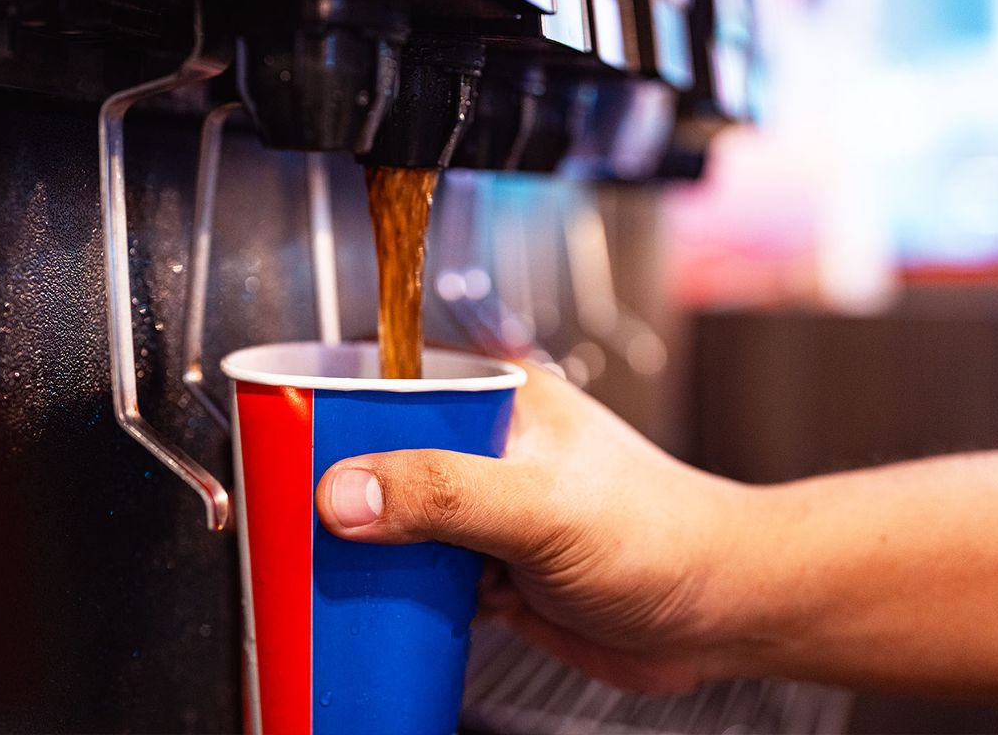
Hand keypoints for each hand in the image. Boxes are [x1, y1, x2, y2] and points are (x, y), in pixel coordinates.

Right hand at [314, 362, 750, 693]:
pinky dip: (397, 595)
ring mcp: (488, 511)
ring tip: (324, 569)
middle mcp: (486, 449)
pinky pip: (422, 576)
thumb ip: (444, 495)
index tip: (278, 444)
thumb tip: (345, 494)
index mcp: (497, 401)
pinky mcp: (494, 569)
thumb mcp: (543, 506)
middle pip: (379, 458)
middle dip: (338, 492)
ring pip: (397, 522)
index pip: (389, 383)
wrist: (719, 614)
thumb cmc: (663, 535)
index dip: (328, 407)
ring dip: (365, 550)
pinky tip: (380, 609)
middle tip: (289, 520)